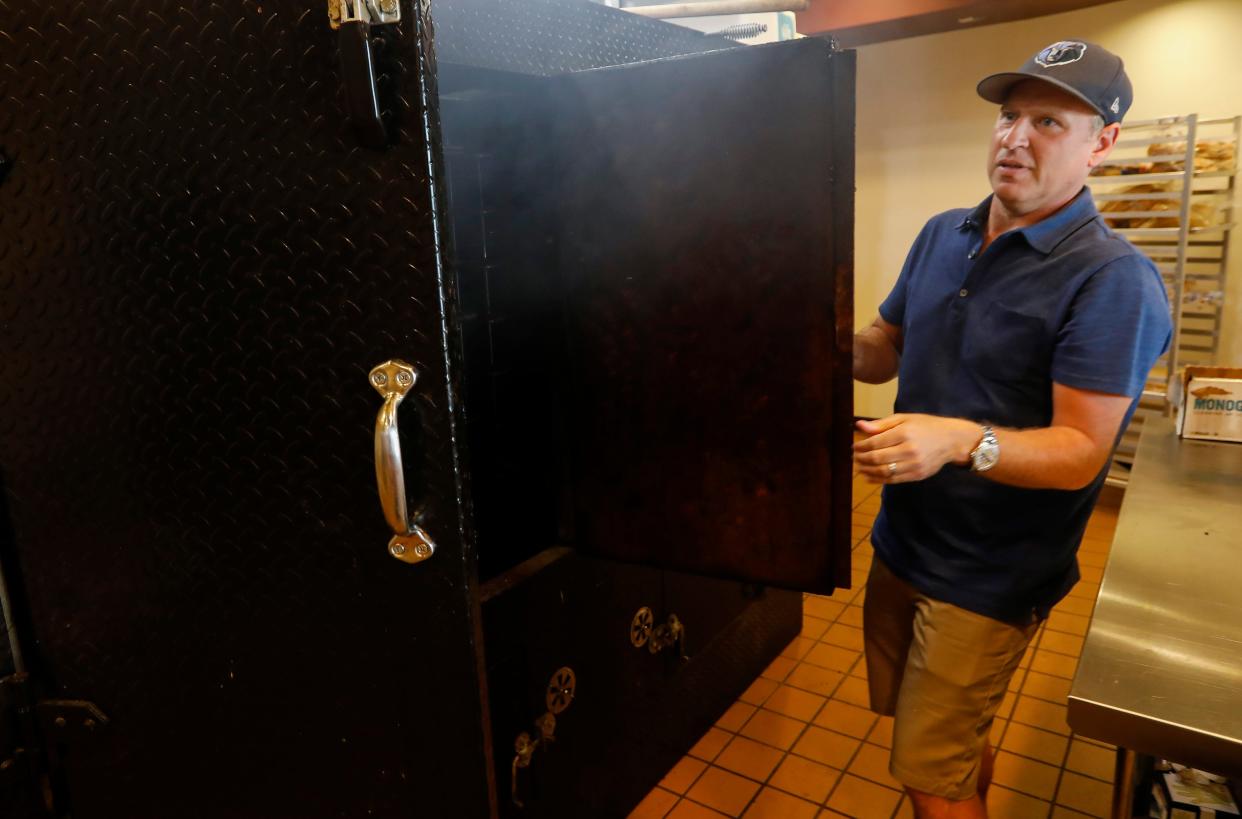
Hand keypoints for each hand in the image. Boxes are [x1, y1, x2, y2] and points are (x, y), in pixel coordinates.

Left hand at [853, 414, 980, 483]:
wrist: (952, 440)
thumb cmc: (926, 426)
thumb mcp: (904, 419)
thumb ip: (881, 424)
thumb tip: (859, 426)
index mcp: (905, 433)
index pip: (875, 443)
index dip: (861, 446)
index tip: (854, 447)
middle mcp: (909, 450)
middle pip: (877, 458)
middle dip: (861, 459)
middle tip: (854, 458)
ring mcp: (914, 465)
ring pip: (884, 471)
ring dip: (867, 471)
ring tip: (859, 468)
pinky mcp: (918, 475)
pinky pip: (894, 480)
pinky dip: (878, 480)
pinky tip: (869, 477)